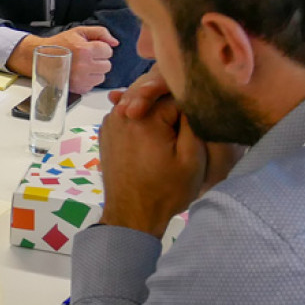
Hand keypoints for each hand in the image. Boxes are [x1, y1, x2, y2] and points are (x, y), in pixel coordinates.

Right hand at [9, 25, 118, 92]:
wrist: (41, 57)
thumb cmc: (59, 44)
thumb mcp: (79, 32)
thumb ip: (100, 33)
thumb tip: (115, 42)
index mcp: (85, 50)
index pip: (108, 51)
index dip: (100, 48)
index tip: (90, 48)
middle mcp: (84, 66)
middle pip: (107, 65)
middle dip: (99, 60)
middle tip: (86, 57)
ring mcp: (81, 79)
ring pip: (102, 76)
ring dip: (95, 71)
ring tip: (82, 65)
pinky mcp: (78, 88)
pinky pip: (93, 85)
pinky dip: (88, 80)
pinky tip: (79, 73)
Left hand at [99, 73, 205, 237]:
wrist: (132, 215)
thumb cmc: (165, 191)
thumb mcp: (192, 158)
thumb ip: (193, 121)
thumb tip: (193, 96)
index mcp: (144, 116)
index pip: (175, 92)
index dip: (190, 103)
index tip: (198, 118)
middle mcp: (121, 111)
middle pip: (153, 89)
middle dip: (171, 100)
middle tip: (186, 123)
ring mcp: (110, 120)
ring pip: (140, 98)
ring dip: (156, 106)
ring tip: (172, 128)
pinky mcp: (106, 131)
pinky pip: (128, 111)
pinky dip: (142, 115)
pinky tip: (154, 131)